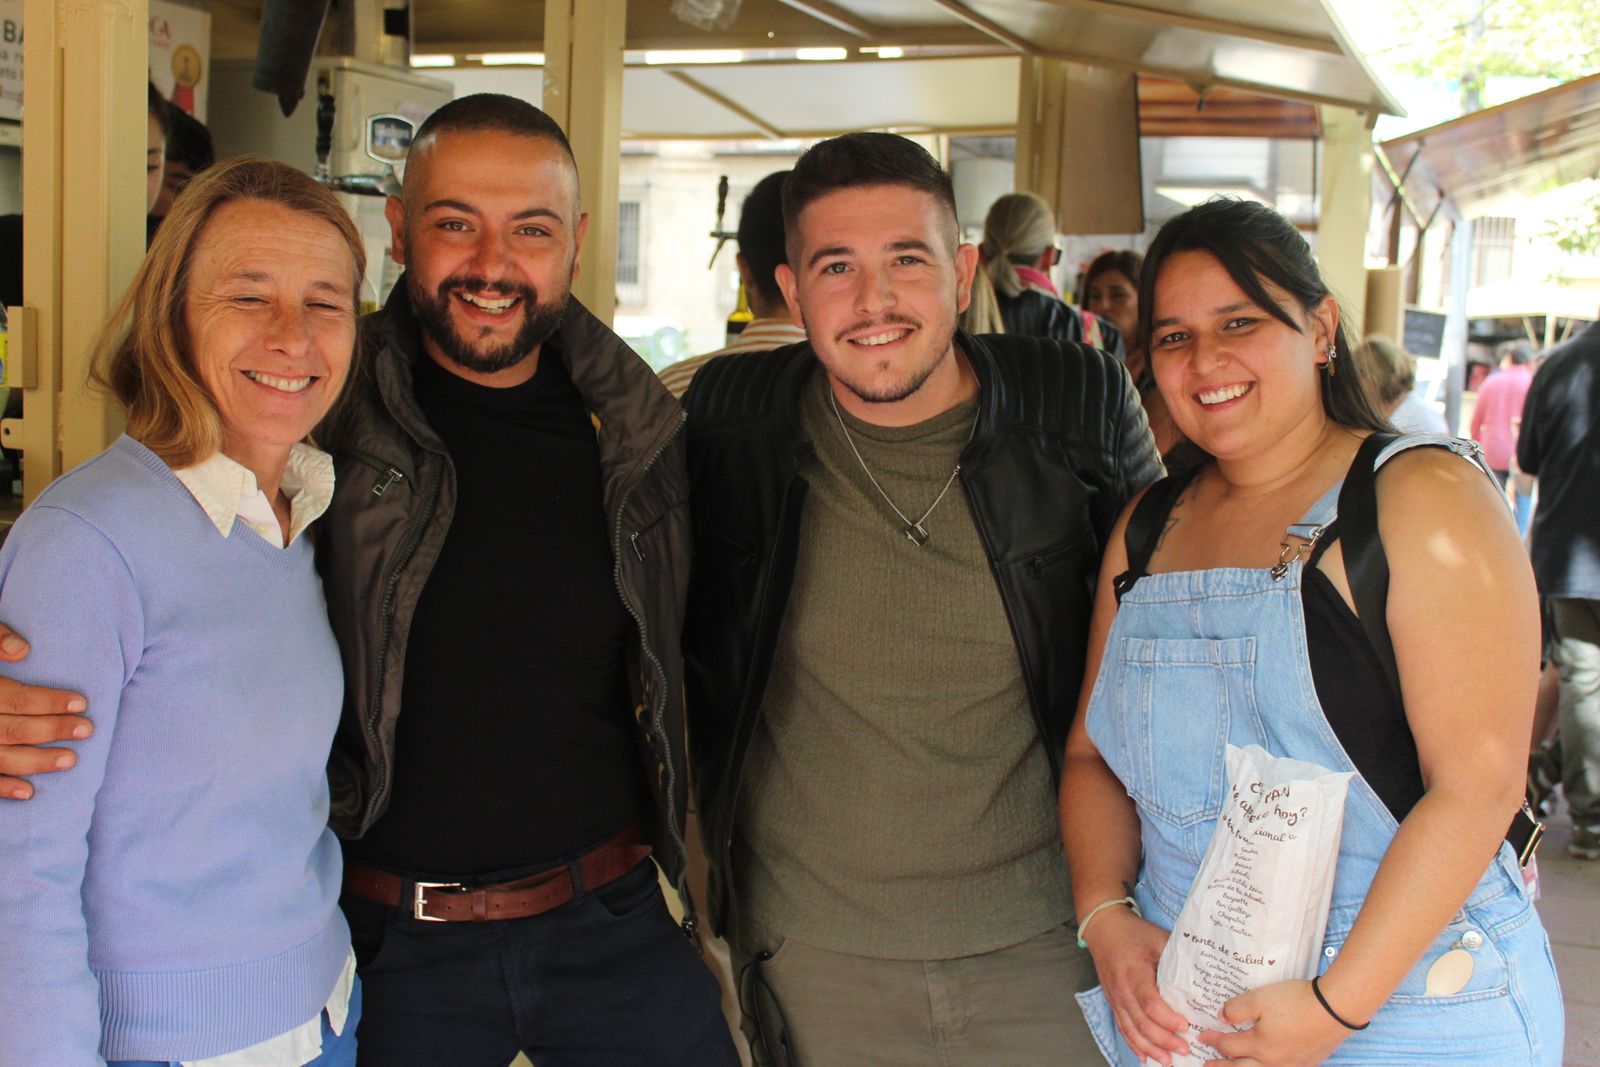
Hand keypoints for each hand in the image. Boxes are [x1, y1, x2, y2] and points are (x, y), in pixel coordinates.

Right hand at [0, 625, 90, 799]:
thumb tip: (23, 651)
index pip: (16, 698)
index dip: (49, 702)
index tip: (81, 703)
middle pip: (12, 730)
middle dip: (52, 730)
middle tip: (87, 729)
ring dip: (36, 762)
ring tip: (70, 760)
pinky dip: (2, 788)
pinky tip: (28, 792)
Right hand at [1082, 905, 1189, 1063]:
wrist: (1103, 928)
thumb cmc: (1134, 933)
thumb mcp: (1158, 938)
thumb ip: (1177, 958)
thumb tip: (1203, 977)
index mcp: (1133, 971)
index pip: (1149, 1001)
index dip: (1167, 1018)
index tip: (1186, 1026)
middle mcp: (1121, 988)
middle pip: (1141, 1022)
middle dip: (1163, 1040)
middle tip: (1185, 1049)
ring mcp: (1115, 998)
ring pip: (1131, 1030)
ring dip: (1150, 1048)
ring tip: (1168, 1060)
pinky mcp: (1113, 1003)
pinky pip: (1123, 1028)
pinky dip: (1134, 1045)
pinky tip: (1146, 1057)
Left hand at [1200, 980, 1351, 1066]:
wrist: (1335, 1009)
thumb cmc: (1296, 1002)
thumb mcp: (1259, 999)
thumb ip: (1236, 1009)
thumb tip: (1221, 1017)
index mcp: (1259, 1046)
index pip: (1229, 1046)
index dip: (1213, 1040)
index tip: (1202, 1036)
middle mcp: (1274, 1061)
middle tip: (1207, 1066)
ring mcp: (1292, 1065)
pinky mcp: (1308, 1063)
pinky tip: (1267, 1066)